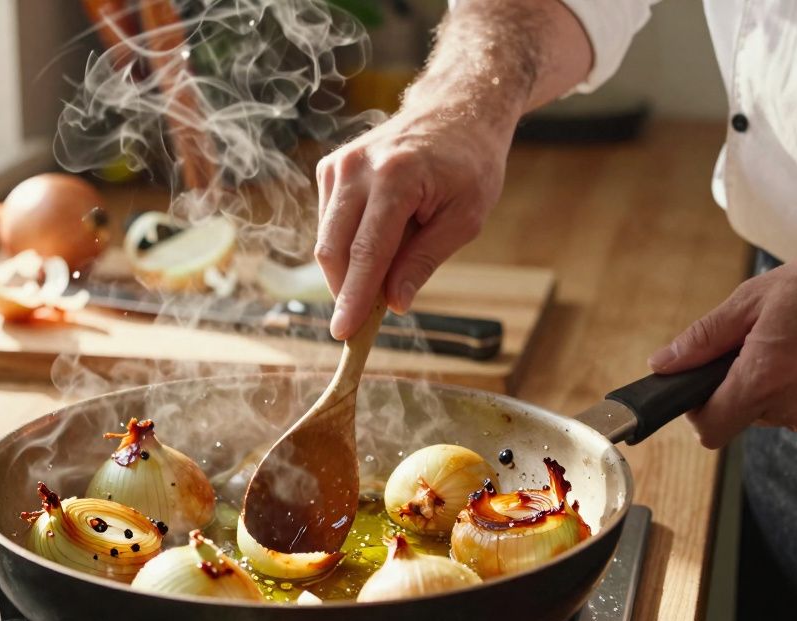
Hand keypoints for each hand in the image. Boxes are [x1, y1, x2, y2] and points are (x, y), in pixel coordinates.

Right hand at [314, 105, 510, 338]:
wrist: (455, 111)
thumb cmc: (469, 164)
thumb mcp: (465, 218)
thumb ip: (425, 260)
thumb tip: (395, 302)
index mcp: (396, 176)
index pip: (366, 251)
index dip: (354, 298)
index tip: (343, 333)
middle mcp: (357, 167)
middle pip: (333, 248)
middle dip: (345, 291)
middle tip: (363, 325)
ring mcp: (338, 165)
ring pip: (327, 240)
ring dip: (349, 270)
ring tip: (389, 269)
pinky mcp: (330, 169)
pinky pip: (329, 225)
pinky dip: (348, 247)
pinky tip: (380, 243)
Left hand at [648, 238, 796, 447]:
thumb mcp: (755, 298)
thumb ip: (704, 338)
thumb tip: (662, 363)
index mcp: (766, 377)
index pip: (711, 428)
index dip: (698, 410)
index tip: (701, 387)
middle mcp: (796, 408)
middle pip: (742, 417)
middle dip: (742, 385)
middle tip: (766, 343)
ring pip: (774, 415)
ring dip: (776, 387)